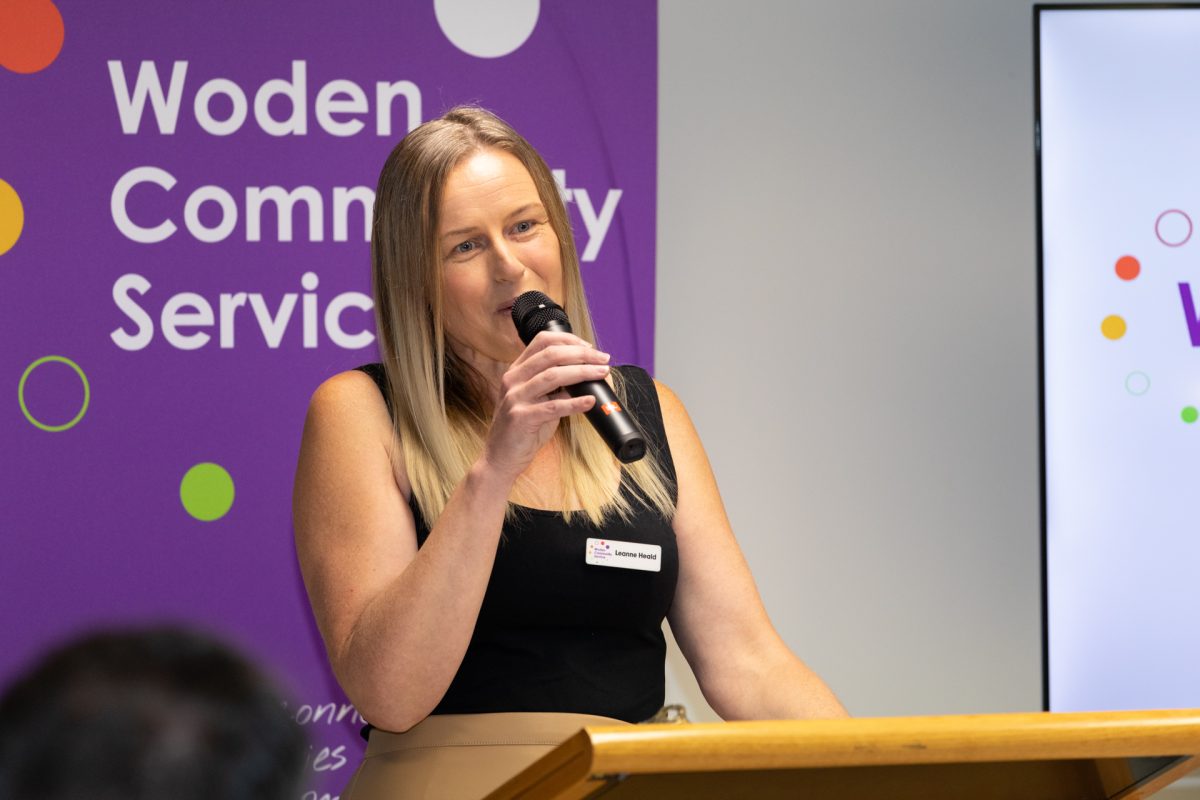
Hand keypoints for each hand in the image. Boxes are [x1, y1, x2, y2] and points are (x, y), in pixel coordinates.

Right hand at [479, 331, 611, 480]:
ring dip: (582, 372)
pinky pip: (554, 407)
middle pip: (551, 355)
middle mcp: (513, 379)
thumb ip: (554, 386)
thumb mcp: (536, 400)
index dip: (568, 340)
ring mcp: (515, 398)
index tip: (589, 347)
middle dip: (581, 354)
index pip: (542, 341)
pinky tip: (590, 401)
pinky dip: (575, 403)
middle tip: (603, 359)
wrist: (500, 457)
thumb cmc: (523, 429)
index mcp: (516, 371)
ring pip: (553, 376)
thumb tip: (586, 374)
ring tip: (601, 374)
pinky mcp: (521, 417)